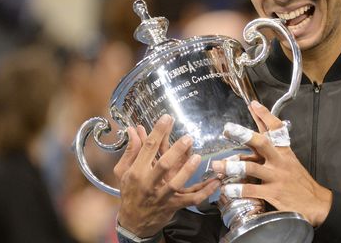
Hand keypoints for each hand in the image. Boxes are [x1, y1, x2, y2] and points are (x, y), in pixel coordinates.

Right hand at [113, 115, 220, 237]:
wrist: (133, 222)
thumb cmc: (130, 192)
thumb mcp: (124, 171)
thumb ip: (131, 150)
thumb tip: (133, 128)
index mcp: (137, 172)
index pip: (148, 148)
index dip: (158, 132)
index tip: (167, 118)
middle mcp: (149, 183)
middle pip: (163, 165)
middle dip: (175, 150)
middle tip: (187, 137)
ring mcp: (163, 196)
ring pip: (177, 183)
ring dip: (188, 170)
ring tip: (197, 156)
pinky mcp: (174, 205)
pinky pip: (192, 199)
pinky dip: (206, 191)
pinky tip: (216, 181)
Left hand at [212, 101, 332, 226]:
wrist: (315, 202)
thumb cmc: (299, 180)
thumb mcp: (290, 159)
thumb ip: (274, 147)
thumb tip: (263, 131)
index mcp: (284, 151)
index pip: (276, 128)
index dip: (265, 115)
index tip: (253, 104)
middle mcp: (279, 161)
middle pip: (261, 143)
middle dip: (244, 135)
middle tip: (228, 129)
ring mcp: (275, 177)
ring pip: (251, 168)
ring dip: (232, 166)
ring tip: (217, 165)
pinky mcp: (273, 193)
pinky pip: (251, 190)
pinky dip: (237, 189)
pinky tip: (227, 188)